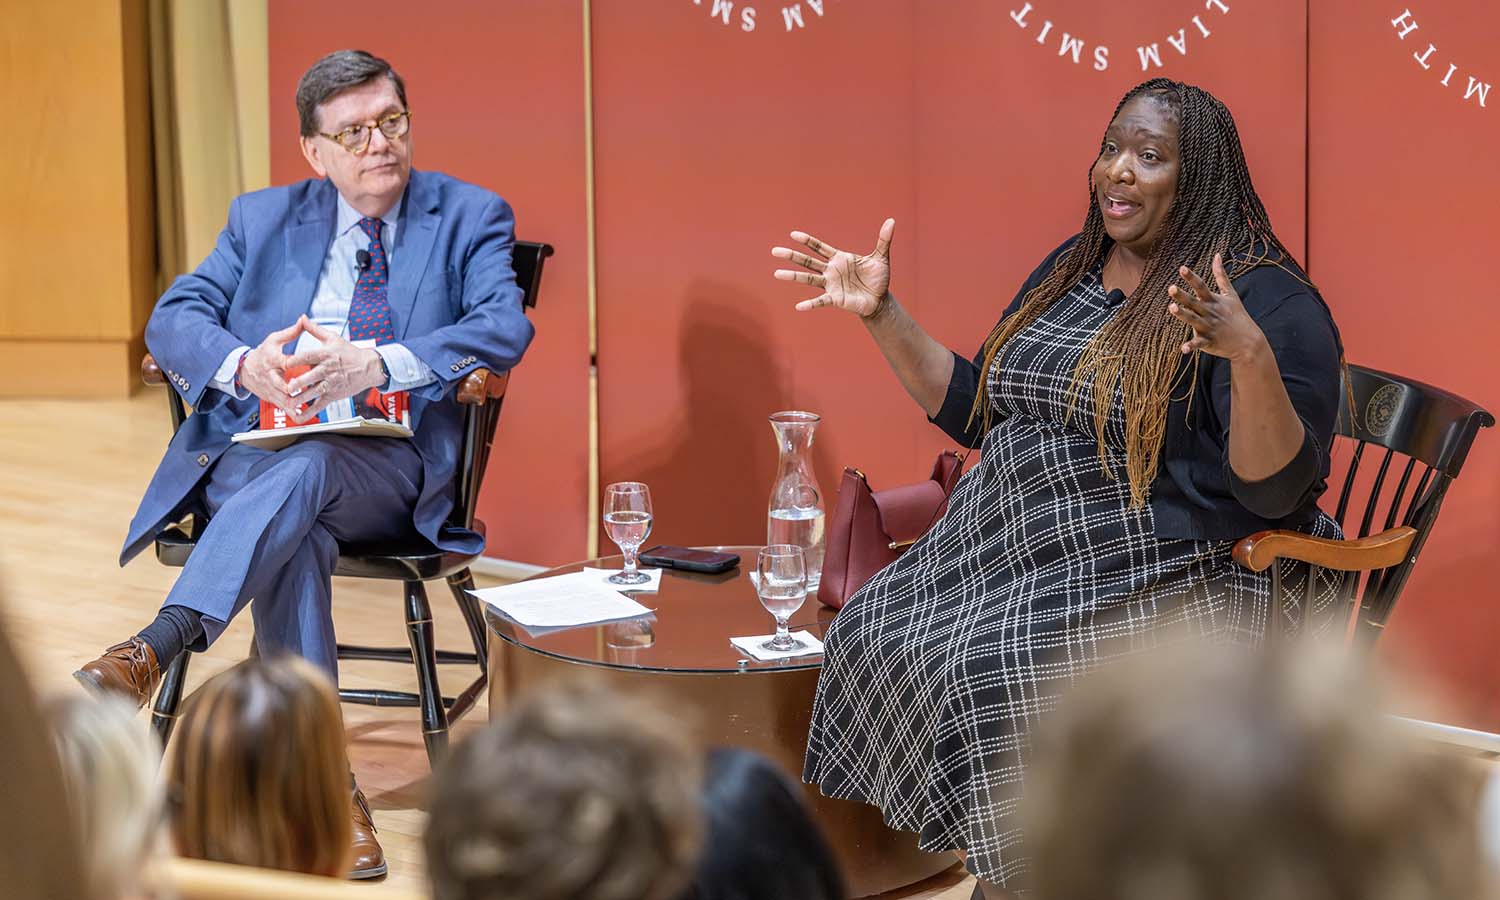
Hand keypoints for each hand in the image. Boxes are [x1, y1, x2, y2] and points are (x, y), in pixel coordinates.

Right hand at [238, 320, 307, 416]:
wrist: (244, 369)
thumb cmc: (262, 354)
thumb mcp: (274, 340)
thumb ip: (291, 332)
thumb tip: (303, 319)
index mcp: (273, 360)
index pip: (284, 362)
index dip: (294, 366)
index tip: (307, 367)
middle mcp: (271, 376)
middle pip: (282, 386)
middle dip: (294, 390)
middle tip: (307, 392)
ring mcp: (271, 389)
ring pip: (283, 400)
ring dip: (295, 405)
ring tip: (308, 408)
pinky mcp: (272, 398)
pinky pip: (283, 408)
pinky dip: (293, 412)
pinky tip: (304, 415)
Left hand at [282, 316, 385, 419]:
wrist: (369, 367)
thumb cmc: (349, 352)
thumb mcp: (332, 337)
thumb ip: (314, 329)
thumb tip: (302, 318)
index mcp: (325, 355)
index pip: (307, 357)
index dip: (294, 360)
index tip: (283, 363)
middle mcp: (327, 370)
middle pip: (310, 377)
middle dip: (298, 383)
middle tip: (287, 387)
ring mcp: (330, 384)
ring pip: (314, 393)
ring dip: (301, 399)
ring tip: (289, 403)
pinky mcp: (333, 395)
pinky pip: (319, 405)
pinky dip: (309, 412)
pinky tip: (298, 416)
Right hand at [772, 218, 894, 317]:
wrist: (879, 300)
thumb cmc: (878, 278)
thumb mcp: (881, 257)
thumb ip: (883, 240)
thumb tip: (892, 221)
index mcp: (839, 258)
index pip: (819, 247)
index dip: (807, 241)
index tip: (793, 235)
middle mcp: (831, 271)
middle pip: (808, 261)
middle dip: (792, 256)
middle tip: (775, 251)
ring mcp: (831, 285)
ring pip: (808, 279)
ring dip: (793, 276)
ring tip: (777, 274)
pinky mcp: (835, 299)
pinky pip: (820, 301)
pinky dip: (810, 304)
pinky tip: (799, 306)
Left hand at [1168, 254, 1268, 361]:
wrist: (1248, 341)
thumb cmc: (1237, 315)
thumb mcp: (1230, 294)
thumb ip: (1221, 275)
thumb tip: (1217, 255)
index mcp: (1214, 301)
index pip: (1201, 287)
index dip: (1191, 278)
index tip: (1182, 268)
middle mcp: (1210, 312)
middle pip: (1194, 303)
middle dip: (1183, 296)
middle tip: (1170, 288)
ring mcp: (1209, 327)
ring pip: (1193, 320)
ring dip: (1183, 315)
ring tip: (1171, 308)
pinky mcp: (1208, 342)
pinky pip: (1198, 344)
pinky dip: (1191, 346)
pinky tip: (1183, 349)